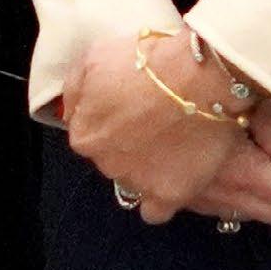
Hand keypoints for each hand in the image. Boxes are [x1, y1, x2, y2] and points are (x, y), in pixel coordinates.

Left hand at [58, 31, 270, 226]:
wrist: (197, 77)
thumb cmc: (145, 62)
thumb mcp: (92, 58)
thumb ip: (75, 90)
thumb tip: (74, 110)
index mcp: (84, 134)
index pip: (89, 135)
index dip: (110, 120)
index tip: (132, 109)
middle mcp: (104, 164)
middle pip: (112, 159)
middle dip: (128, 144)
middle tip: (155, 124)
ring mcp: (136, 183)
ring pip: (133, 183)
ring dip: (146, 170)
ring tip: (172, 147)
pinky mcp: (168, 196)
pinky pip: (156, 211)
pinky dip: (161, 198)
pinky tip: (173, 180)